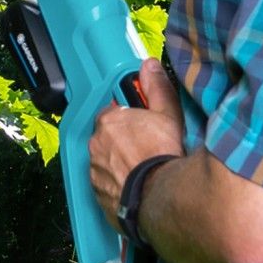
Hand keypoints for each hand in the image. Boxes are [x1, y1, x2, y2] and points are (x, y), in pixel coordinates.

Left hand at [89, 58, 185, 229]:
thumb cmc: (162, 155)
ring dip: (117, 163)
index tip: (139, 125)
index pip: (111, 113)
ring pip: (104, 162)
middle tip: (143, 146)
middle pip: (106, 137)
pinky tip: (135, 185)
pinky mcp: (98, 195)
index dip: (127, 119)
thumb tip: (150, 66)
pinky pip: (105, 185)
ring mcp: (95, 172)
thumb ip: (156, 86)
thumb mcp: (167, 113)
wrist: (160, 196)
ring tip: (141, 167)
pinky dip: (116, 184)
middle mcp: (96, 145)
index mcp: (109, 121)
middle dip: (121, 140)